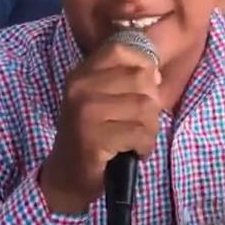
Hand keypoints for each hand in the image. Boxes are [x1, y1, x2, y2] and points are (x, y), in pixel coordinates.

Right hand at [39, 42, 161, 214]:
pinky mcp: (94, 138)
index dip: (143, 64)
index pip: (120, 50)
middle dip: (151, 105)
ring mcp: (85, 112)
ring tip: (137, 139)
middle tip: (140, 123)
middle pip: (141, 79)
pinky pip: (140, 133)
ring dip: (150, 129)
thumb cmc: (94, 135)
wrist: (68, 175)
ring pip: (145, 107)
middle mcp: (80, 88)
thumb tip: (157, 73)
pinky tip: (134, 151)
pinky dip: (145, 145)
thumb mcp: (105, 99)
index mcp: (82, 74)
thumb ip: (127, 80)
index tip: (145, 88)